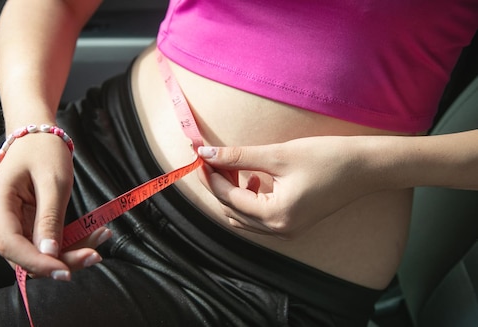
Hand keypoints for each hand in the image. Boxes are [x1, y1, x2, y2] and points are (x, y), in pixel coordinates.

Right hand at [0, 134, 111, 279]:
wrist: (37, 137)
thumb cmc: (44, 151)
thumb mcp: (53, 182)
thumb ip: (49, 218)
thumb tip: (49, 255)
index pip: (10, 245)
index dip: (38, 263)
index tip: (66, 272)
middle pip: (23, 256)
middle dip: (61, 260)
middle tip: (96, 253)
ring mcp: (5, 226)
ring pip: (35, 255)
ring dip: (69, 253)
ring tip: (100, 236)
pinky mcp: (20, 228)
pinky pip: (42, 245)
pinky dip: (67, 244)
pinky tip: (91, 234)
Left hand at [197, 136, 380, 238]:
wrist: (368, 167)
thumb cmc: (328, 158)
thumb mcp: (278, 154)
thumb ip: (239, 156)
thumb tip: (205, 154)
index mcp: (276, 216)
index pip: (228, 198)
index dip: (210, 176)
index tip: (199, 155)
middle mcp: (279, 230)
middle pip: (232, 210)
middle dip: (218, 185)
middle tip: (210, 158)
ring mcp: (287, 230)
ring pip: (243, 217)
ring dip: (232, 193)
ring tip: (231, 166)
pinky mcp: (293, 223)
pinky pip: (258, 218)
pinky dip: (248, 199)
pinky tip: (253, 178)